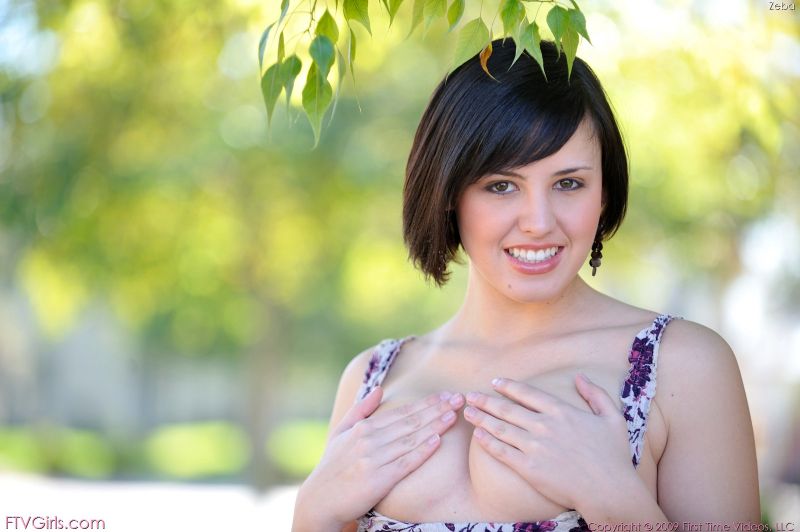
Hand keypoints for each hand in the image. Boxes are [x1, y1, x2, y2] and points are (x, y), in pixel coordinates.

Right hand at [298, 386, 463, 528]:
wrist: (319, 500)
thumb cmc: (332, 467)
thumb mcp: (341, 433)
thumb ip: (360, 410)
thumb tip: (379, 390)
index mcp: (363, 428)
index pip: (401, 412)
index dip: (426, 403)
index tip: (445, 395)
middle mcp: (369, 440)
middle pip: (410, 422)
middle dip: (436, 409)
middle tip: (458, 399)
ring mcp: (373, 459)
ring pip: (410, 439)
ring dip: (434, 426)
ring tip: (453, 416)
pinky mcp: (377, 480)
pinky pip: (405, 463)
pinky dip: (421, 451)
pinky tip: (437, 441)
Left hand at [462, 374, 631, 510]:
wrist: (609, 490)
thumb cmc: (614, 456)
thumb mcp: (613, 418)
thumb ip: (596, 395)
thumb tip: (580, 377)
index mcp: (561, 411)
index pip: (527, 393)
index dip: (508, 386)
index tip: (494, 382)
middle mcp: (544, 425)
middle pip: (507, 408)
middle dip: (485, 400)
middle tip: (469, 395)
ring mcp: (535, 447)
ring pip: (500, 428)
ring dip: (481, 418)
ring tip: (467, 412)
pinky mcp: (529, 468)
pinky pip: (502, 452)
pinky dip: (487, 442)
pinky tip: (477, 435)